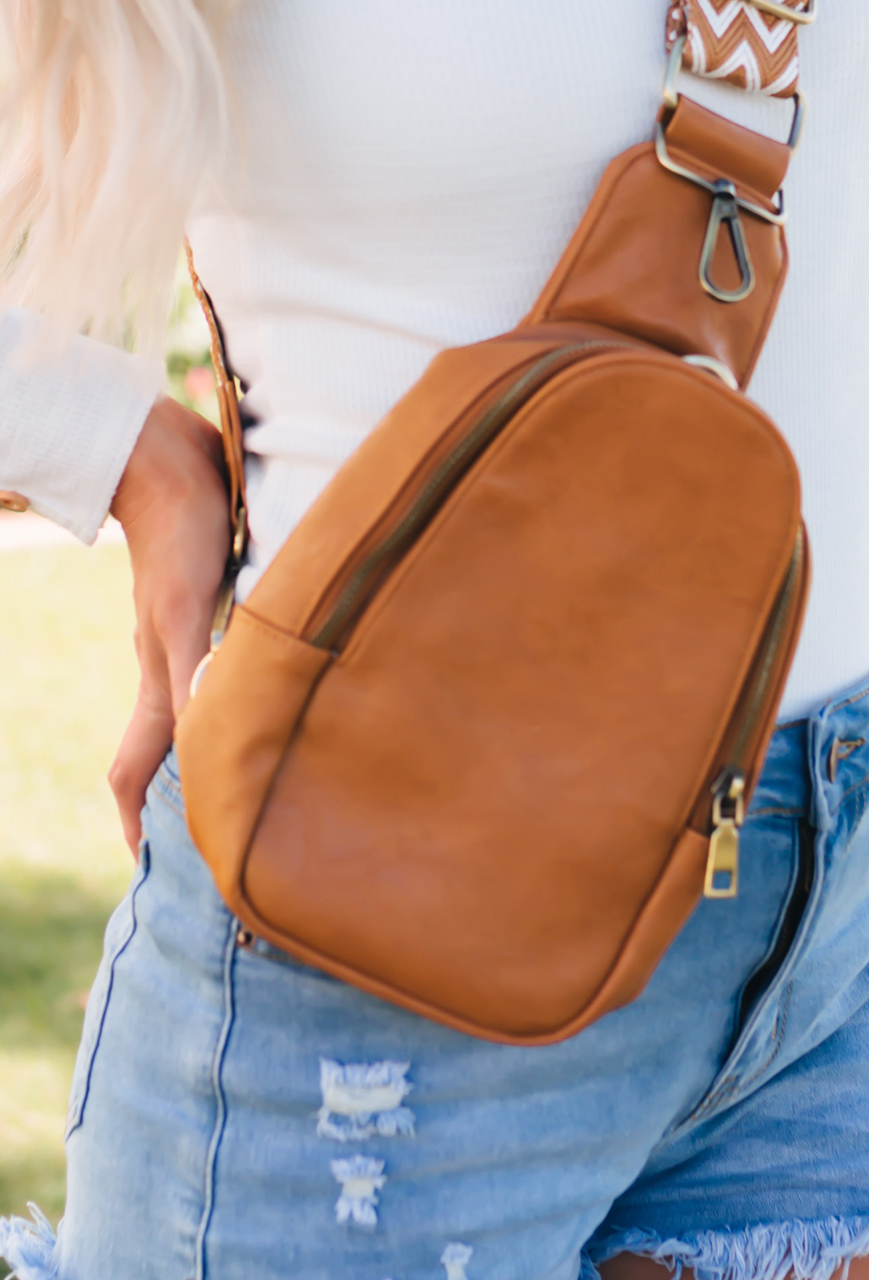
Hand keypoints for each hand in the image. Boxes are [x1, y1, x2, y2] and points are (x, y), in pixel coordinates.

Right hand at [108, 397, 231, 856]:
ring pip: (199, 714)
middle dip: (181, 802)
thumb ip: (191, 672)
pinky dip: (236, 703)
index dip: (138, 824)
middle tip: (216, 844)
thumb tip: (201, 747)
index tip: (152, 872)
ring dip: (213, 755)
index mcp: (161, 676)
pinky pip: (223, 673)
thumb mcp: (183, 607)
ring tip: (249, 789)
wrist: (170, 458)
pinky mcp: (213, 608)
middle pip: (167, 752)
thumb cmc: (180, 529)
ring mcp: (190, 638)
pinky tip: (270, 705)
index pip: (136, 769)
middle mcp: (174, 665)